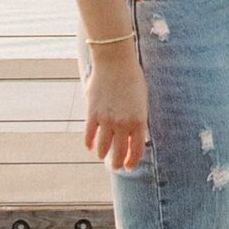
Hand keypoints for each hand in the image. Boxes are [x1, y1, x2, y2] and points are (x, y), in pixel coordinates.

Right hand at [84, 46, 148, 171]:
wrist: (115, 61)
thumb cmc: (132, 79)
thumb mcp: (140, 101)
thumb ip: (136, 120)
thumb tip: (132, 137)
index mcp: (139, 120)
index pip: (136, 150)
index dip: (132, 162)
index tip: (128, 166)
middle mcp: (123, 123)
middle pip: (118, 153)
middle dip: (116, 164)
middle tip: (115, 166)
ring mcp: (106, 119)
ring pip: (102, 148)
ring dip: (102, 155)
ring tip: (102, 156)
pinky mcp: (92, 113)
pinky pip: (88, 136)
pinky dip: (89, 144)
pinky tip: (90, 146)